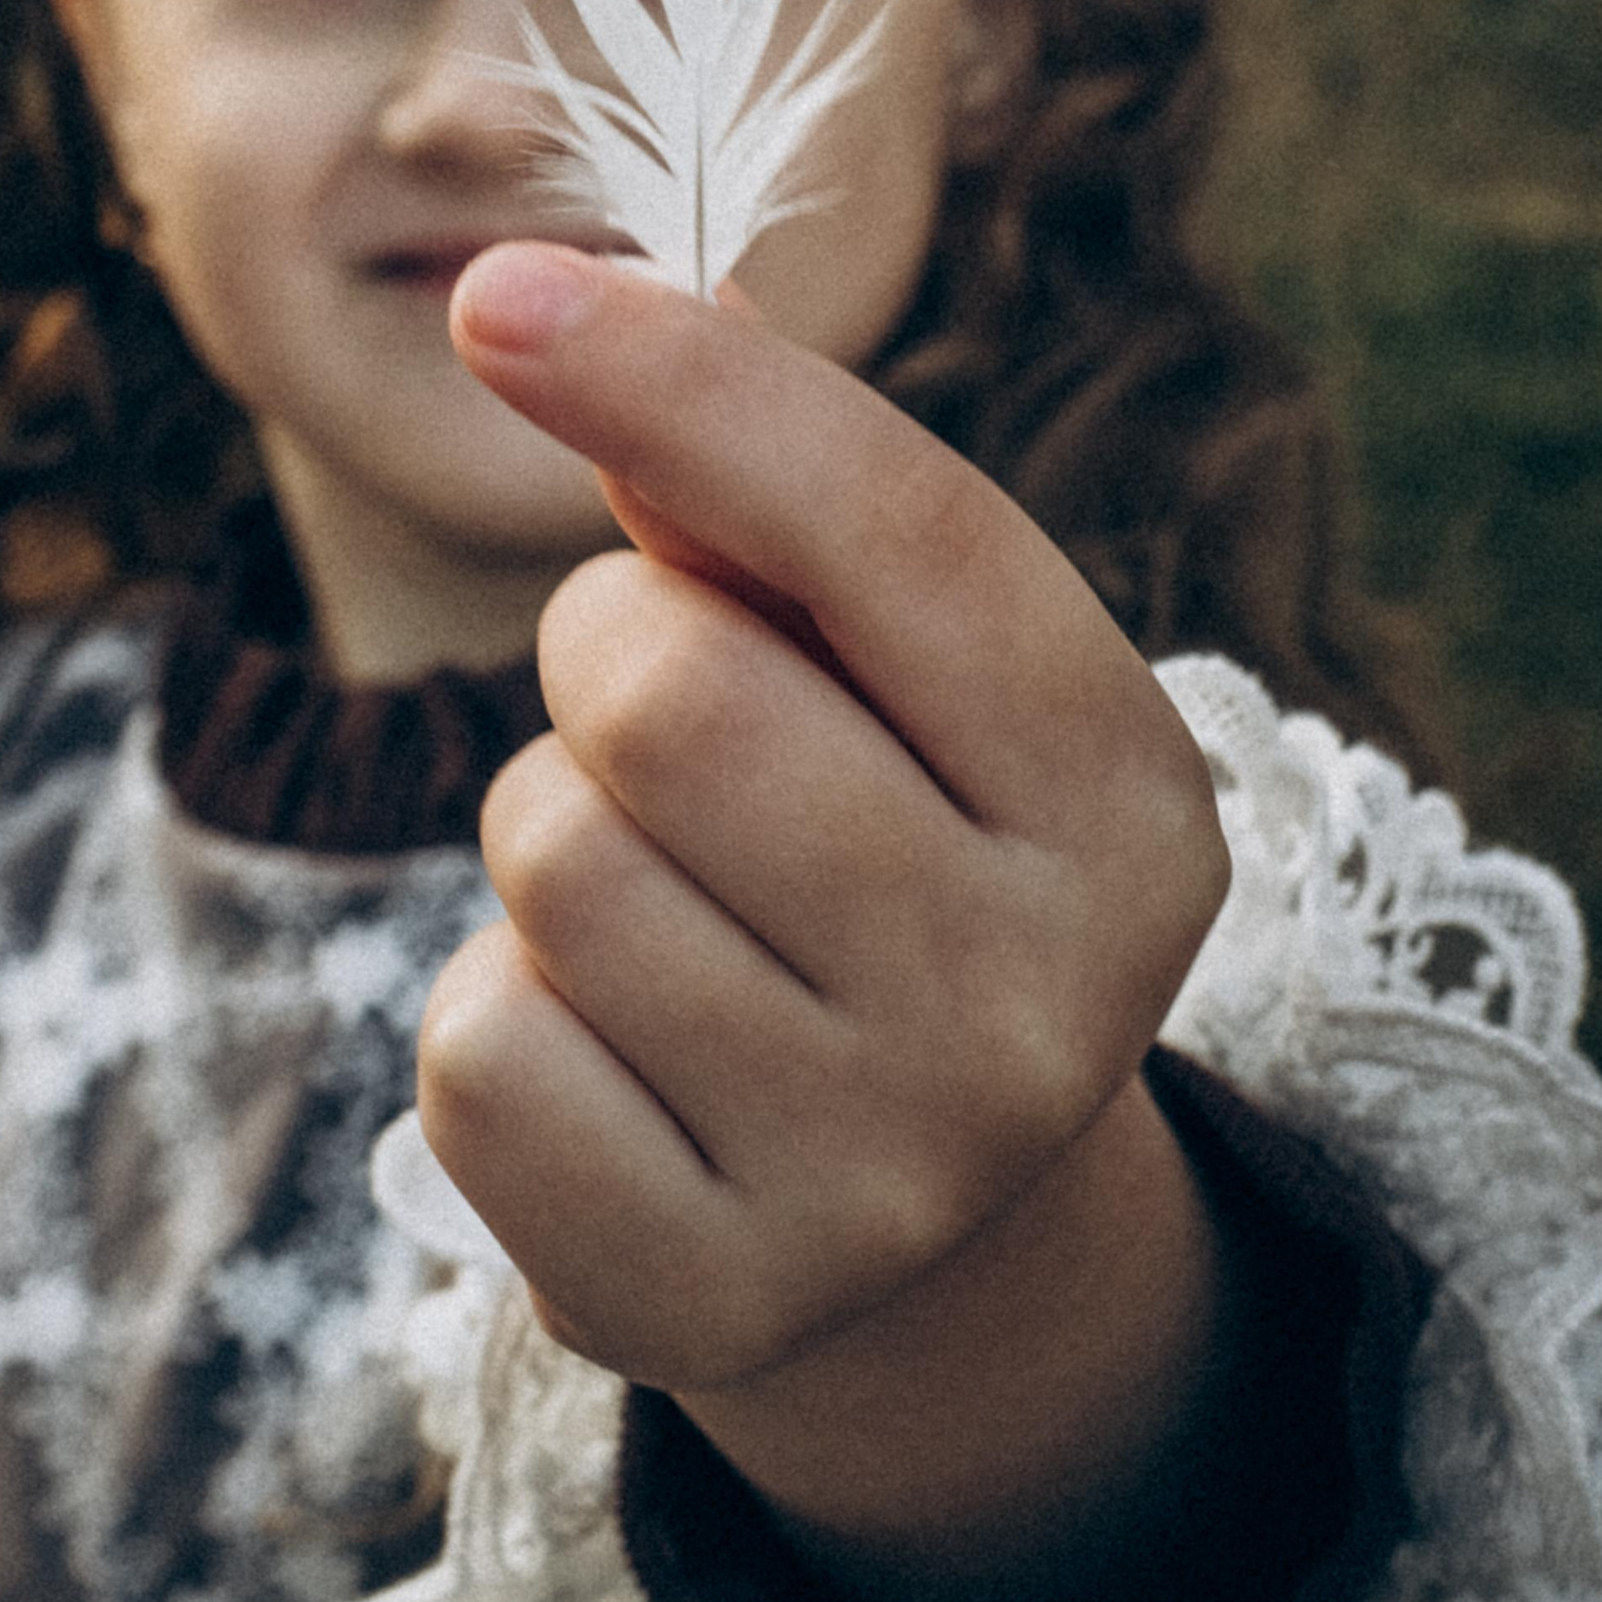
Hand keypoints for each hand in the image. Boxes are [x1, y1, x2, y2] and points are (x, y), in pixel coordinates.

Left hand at [420, 242, 1235, 1601]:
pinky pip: (474, 1051)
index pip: (896, 533)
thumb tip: (557, 301)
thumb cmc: (880, 852)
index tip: (503, 296)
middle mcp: (1043, 1008)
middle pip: (668, 697)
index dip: (686, 384)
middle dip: (606, 667)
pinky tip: (612, 1063)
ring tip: (666, 916)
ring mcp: (885, 1181)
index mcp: (1127, 805)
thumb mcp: (895, 683)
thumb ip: (764, 501)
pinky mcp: (710, 1304)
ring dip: (552, 848)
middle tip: (664, 738)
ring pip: (552, 861)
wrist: (918, 1217)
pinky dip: (496, 1023)